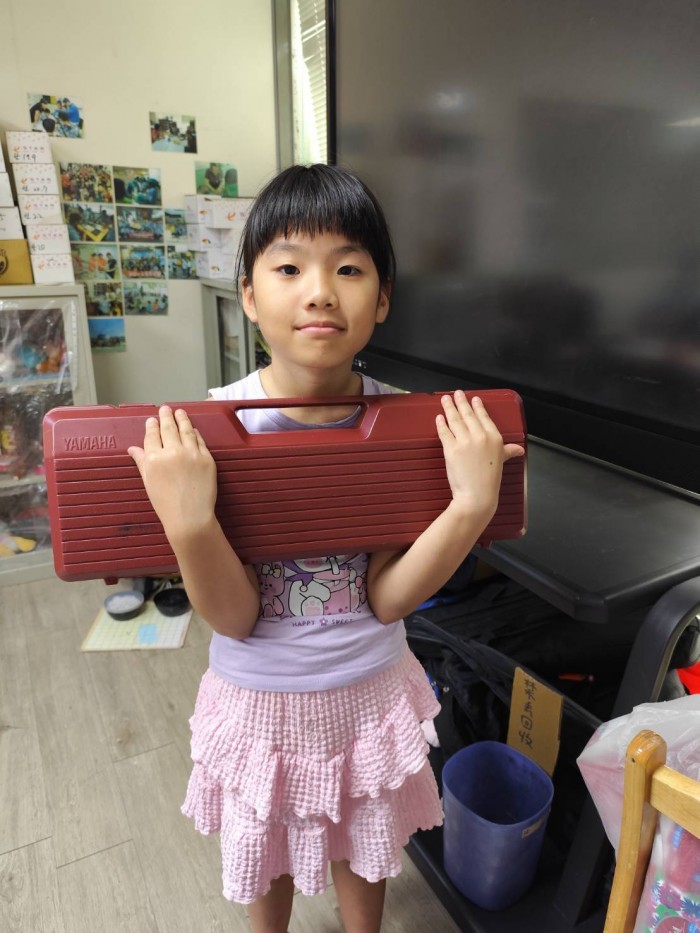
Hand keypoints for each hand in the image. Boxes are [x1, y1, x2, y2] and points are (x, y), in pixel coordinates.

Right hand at [128, 406, 216, 541]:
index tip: (152, 419)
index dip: (152, 426)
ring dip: (182, 419)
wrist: (190, 518)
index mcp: (154, 459)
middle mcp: (172, 453)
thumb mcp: (148, 483)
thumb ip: (142, 462)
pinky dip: (195, 433)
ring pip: (186, 430)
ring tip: (180, 412)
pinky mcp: (207, 459)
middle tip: (165, 409)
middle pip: (168, 428)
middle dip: (166, 416)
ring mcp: (192, 454)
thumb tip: (133, 448)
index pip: (152, 435)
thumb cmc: (166, 505)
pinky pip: (200, 441)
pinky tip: (193, 429)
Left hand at [436, 391, 524, 519]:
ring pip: (455, 420)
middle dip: (461, 402)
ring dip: (449, 408)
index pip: (484, 417)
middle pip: (468, 415)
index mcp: (494, 438)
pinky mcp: (451, 449)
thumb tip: (518, 449)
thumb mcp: (502, 462)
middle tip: (456, 393)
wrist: (477, 495)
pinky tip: (439, 417)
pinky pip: (444, 432)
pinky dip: (441, 424)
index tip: (474, 399)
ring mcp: (464, 441)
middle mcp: (480, 436)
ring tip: (445, 400)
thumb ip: (508, 451)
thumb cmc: (490, 481)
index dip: (478, 407)